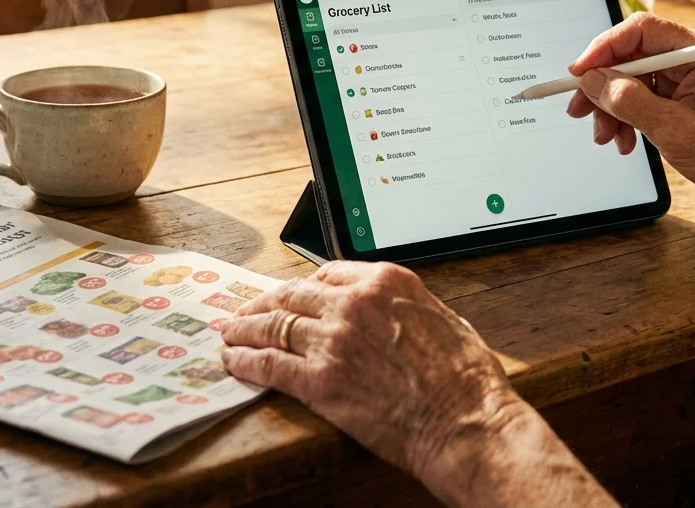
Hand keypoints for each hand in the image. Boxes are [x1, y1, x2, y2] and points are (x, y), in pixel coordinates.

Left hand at [220, 261, 532, 504]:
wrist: (465, 422)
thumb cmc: (465, 379)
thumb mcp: (443, 318)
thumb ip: (406, 307)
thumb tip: (392, 312)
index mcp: (387, 282)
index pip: (328, 271)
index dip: (303, 285)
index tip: (291, 294)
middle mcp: (354, 303)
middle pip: (293, 293)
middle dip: (264, 302)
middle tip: (245, 311)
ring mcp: (334, 340)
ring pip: (273, 324)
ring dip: (244, 328)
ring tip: (228, 332)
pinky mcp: (320, 380)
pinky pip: (269, 363)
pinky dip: (245, 360)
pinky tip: (233, 360)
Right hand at [566, 12, 694, 209]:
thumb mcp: (671, 128)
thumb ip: (627, 100)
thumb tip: (592, 81)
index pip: (641, 30)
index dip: (604, 48)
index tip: (580, 72)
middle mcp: (692, 58)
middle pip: (630, 55)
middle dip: (603, 86)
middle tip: (579, 108)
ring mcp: (685, 78)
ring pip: (629, 79)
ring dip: (611, 107)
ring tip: (606, 136)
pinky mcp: (679, 98)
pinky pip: (639, 97)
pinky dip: (624, 118)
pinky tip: (624, 140)